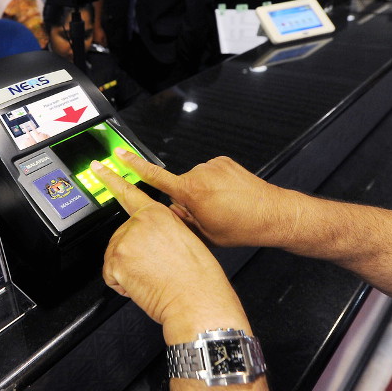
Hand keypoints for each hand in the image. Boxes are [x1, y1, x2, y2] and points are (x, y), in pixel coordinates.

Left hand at [92, 160, 247, 340]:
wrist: (198, 301)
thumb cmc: (199, 278)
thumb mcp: (185, 239)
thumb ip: (163, 228)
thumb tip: (152, 236)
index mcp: (158, 214)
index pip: (129, 192)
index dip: (110, 178)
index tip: (97, 168)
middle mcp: (140, 222)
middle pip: (121, 236)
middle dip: (131, 254)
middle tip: (155, 269)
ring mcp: (126, 240)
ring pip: (115, 257)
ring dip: (128, 271)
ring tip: (153, 278)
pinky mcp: (117, 260)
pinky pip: (111, 276)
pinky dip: (123, 285)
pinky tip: (143, 285)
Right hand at [109, 149, 298, 249]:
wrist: (274, 214)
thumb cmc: (242, 227)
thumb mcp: (204, 234)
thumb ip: (179, 221)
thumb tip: (166, 214)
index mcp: (190, 193)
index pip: (153, 176)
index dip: (131, 166)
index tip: (117, 156)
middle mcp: (200, 174)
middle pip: (179, 186)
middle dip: (186, 198)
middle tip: (208, 214)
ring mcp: (213, 165)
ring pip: (195, 180)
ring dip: (203, 192)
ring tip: (223, 206)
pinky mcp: (224, 162)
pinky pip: (210, 173)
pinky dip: (215, 184)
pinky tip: (228, 197)